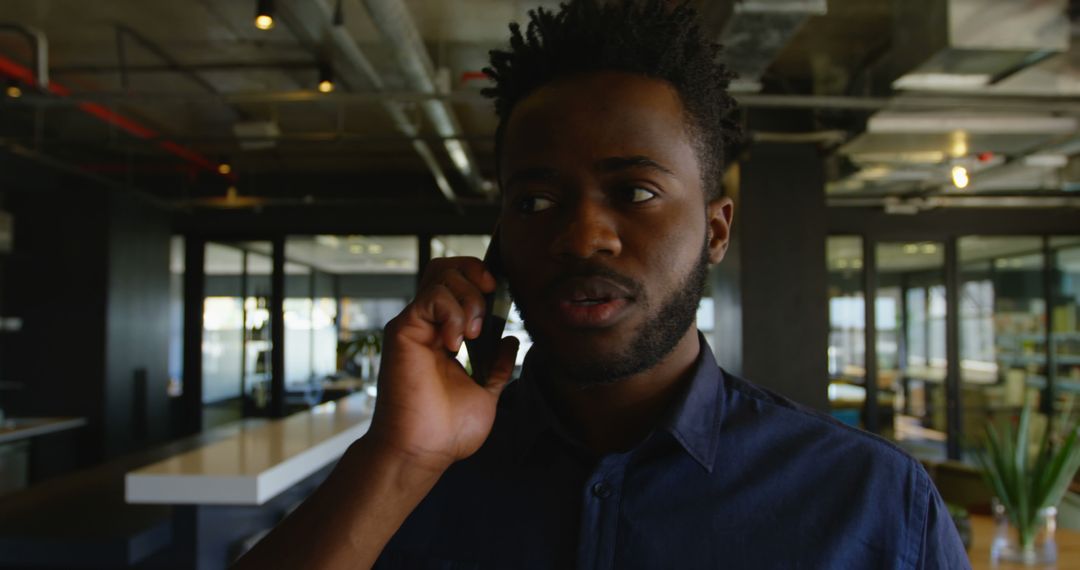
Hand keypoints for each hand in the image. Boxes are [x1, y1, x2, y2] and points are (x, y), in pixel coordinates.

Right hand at [367, 257, 518, 473]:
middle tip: (488, 306)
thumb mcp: (486, 393)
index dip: (479, 279)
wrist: (422, 451)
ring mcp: (414, 326)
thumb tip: (510, 340)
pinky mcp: (403, 331)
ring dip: (469, 299)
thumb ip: (497, 366)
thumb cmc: (447, 431)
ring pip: (440, 275)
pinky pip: (432, 297)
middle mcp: (427, 326)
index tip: (500, 296)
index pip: (457, 284)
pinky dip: (453, 313)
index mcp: (444, 336)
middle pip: (446, 267)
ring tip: (473, 335)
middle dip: (475, 275)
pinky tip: (456, 343)